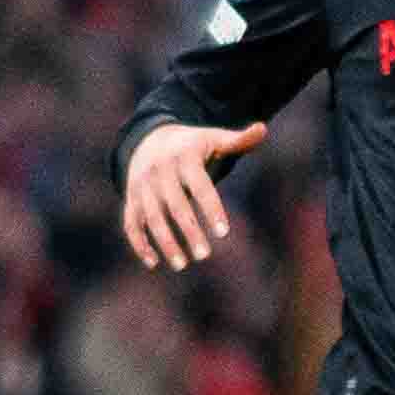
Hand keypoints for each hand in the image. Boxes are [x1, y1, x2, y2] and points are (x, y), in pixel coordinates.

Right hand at [121, 121, 266, 269]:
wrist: (150, 139)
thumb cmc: (193, 146)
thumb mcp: (214, 138)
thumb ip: (239, 140)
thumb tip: (263, 129)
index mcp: (185, 158)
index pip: (200, 186)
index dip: (212, 209)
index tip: (224, 233)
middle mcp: (160, 172)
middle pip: (175, 205)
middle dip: (189, 231)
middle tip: (204, 255)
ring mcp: (142, 185)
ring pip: (151, 217)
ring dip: (165, 242)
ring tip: (182, 265)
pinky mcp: (131, 198)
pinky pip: (131, 222)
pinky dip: (139, 243)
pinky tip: (154, 263)